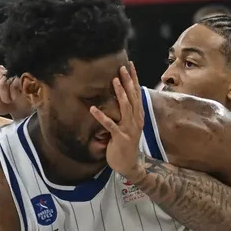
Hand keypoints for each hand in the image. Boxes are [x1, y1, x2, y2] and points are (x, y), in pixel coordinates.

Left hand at [0, 65, 32, 117]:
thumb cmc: (5, 104)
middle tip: (1, 103)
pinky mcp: (20, 76)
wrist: (21, 106)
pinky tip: (15, 97)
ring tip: (8, 100)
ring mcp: (9, 72)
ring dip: (5, 98)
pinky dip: (14, 96)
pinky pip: (14, 86)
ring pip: (2, 85)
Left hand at [89, 62, 147, 179]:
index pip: (137, 93)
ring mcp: (129, 129)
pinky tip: (92, 109)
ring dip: (120, 94)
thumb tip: (122, 96)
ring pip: (126, 108)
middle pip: (133, 97)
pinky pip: (110, 125)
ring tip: (114, 81)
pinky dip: (101, 117)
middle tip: (122, 68)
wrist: (128, 165)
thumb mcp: (129, 126)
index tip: (130, 65)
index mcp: (138, 116)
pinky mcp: (120, 138)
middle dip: (128, 81)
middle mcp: (136, 120)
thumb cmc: (125, 144)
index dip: (134, 79)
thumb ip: (127, 112)